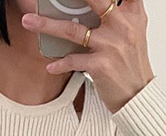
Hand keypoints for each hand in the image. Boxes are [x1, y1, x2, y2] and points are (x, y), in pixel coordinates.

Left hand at [21, 0, 154, 114]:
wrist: (137, 96)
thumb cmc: (131, 64)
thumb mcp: (133, 32)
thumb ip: (118, 13)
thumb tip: (90, 5)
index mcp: (132, 14)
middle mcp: (123, 26)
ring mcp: (111, 45)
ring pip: (72, 29)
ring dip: (46, 25)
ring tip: (28, 22)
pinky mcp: (101, 65)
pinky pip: (73, 60)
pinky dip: (60, 63)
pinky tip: (50, 65)